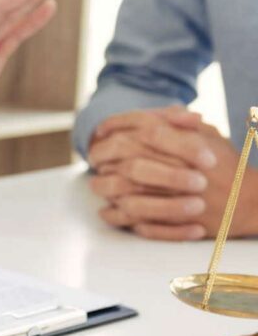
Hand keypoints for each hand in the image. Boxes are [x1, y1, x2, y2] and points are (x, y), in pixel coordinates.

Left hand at [88, 108, 257, 239]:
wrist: (252, 203)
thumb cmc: (227, 166)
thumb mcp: (209, 136)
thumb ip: (180, 122)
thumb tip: (151, 111)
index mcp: (190, 144)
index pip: (146, 127)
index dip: (117, 125)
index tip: (100, 130)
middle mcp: (184, 169)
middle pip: (129, 156)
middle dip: (104, 155)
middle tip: (94, 157)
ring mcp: (180, 198)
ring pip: (128, 190)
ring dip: (105, 187)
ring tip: (96, 185)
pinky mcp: (177, 224)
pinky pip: (138, 221)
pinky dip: (117, 216)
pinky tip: (107, 211)